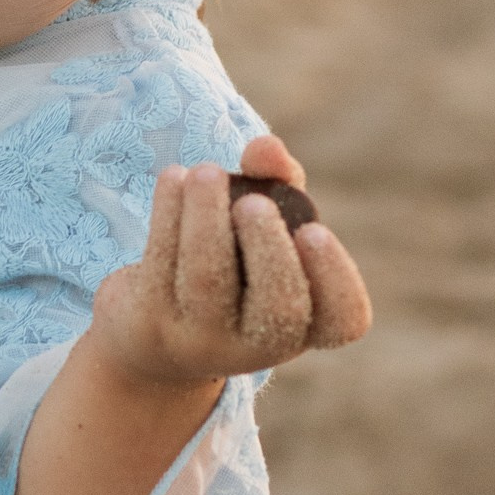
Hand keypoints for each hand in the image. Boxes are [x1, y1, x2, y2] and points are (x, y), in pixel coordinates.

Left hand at [90, 132, 371, 388]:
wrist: (152, 331)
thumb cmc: (231, 265)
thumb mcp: (263, 224)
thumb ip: (277, 181)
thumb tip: (265, 148)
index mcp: (306, 325)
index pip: (343, 319)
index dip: (336, 277)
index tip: (314, 230)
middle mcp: (259, 345)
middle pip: (278, 309)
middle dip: (268, 248)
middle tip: (254, 203)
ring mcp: (201, 340)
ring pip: (207, 281)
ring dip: (206, 217)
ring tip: (206, 171)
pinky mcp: (151, 324)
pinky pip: (161, 265)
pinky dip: (168, 212)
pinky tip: (174, 178)